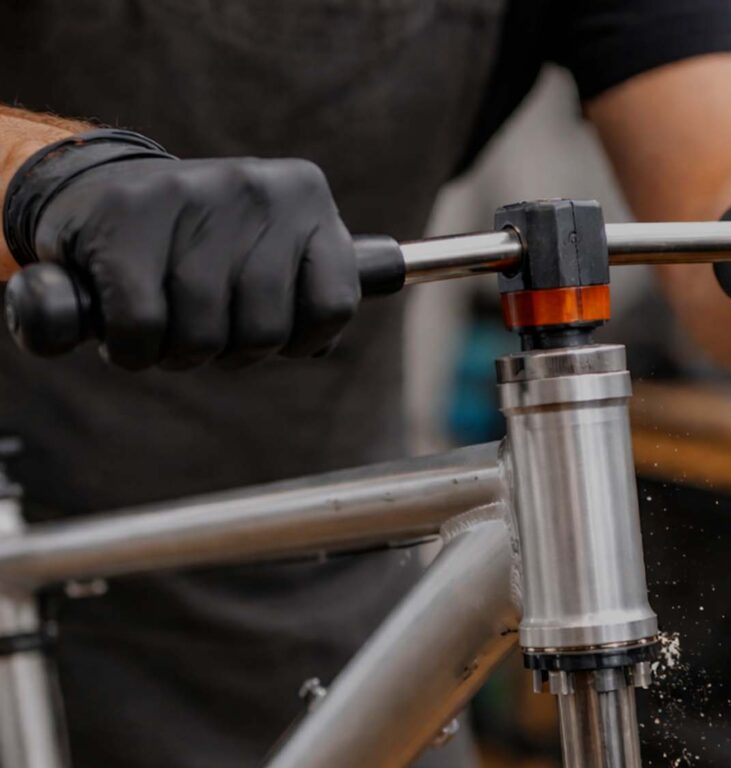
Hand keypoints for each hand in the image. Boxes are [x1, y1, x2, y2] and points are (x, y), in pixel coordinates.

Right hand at [6, 135, 357, 369]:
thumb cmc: (200, 248)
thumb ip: (315, 284)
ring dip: (179, 353)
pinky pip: (146, 329)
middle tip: (204, 327)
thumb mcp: (275, 251)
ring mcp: (192, 196)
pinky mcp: (126, 219)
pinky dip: (132, 350)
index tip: (272, 331)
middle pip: (267, 331)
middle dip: (231, 352)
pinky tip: (123, 328)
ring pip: (206, 336)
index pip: (337, 303)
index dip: (301, 340)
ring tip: (164, 321)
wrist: (95, 193)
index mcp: (307, 196)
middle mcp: (258, 187)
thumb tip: (372, 301)